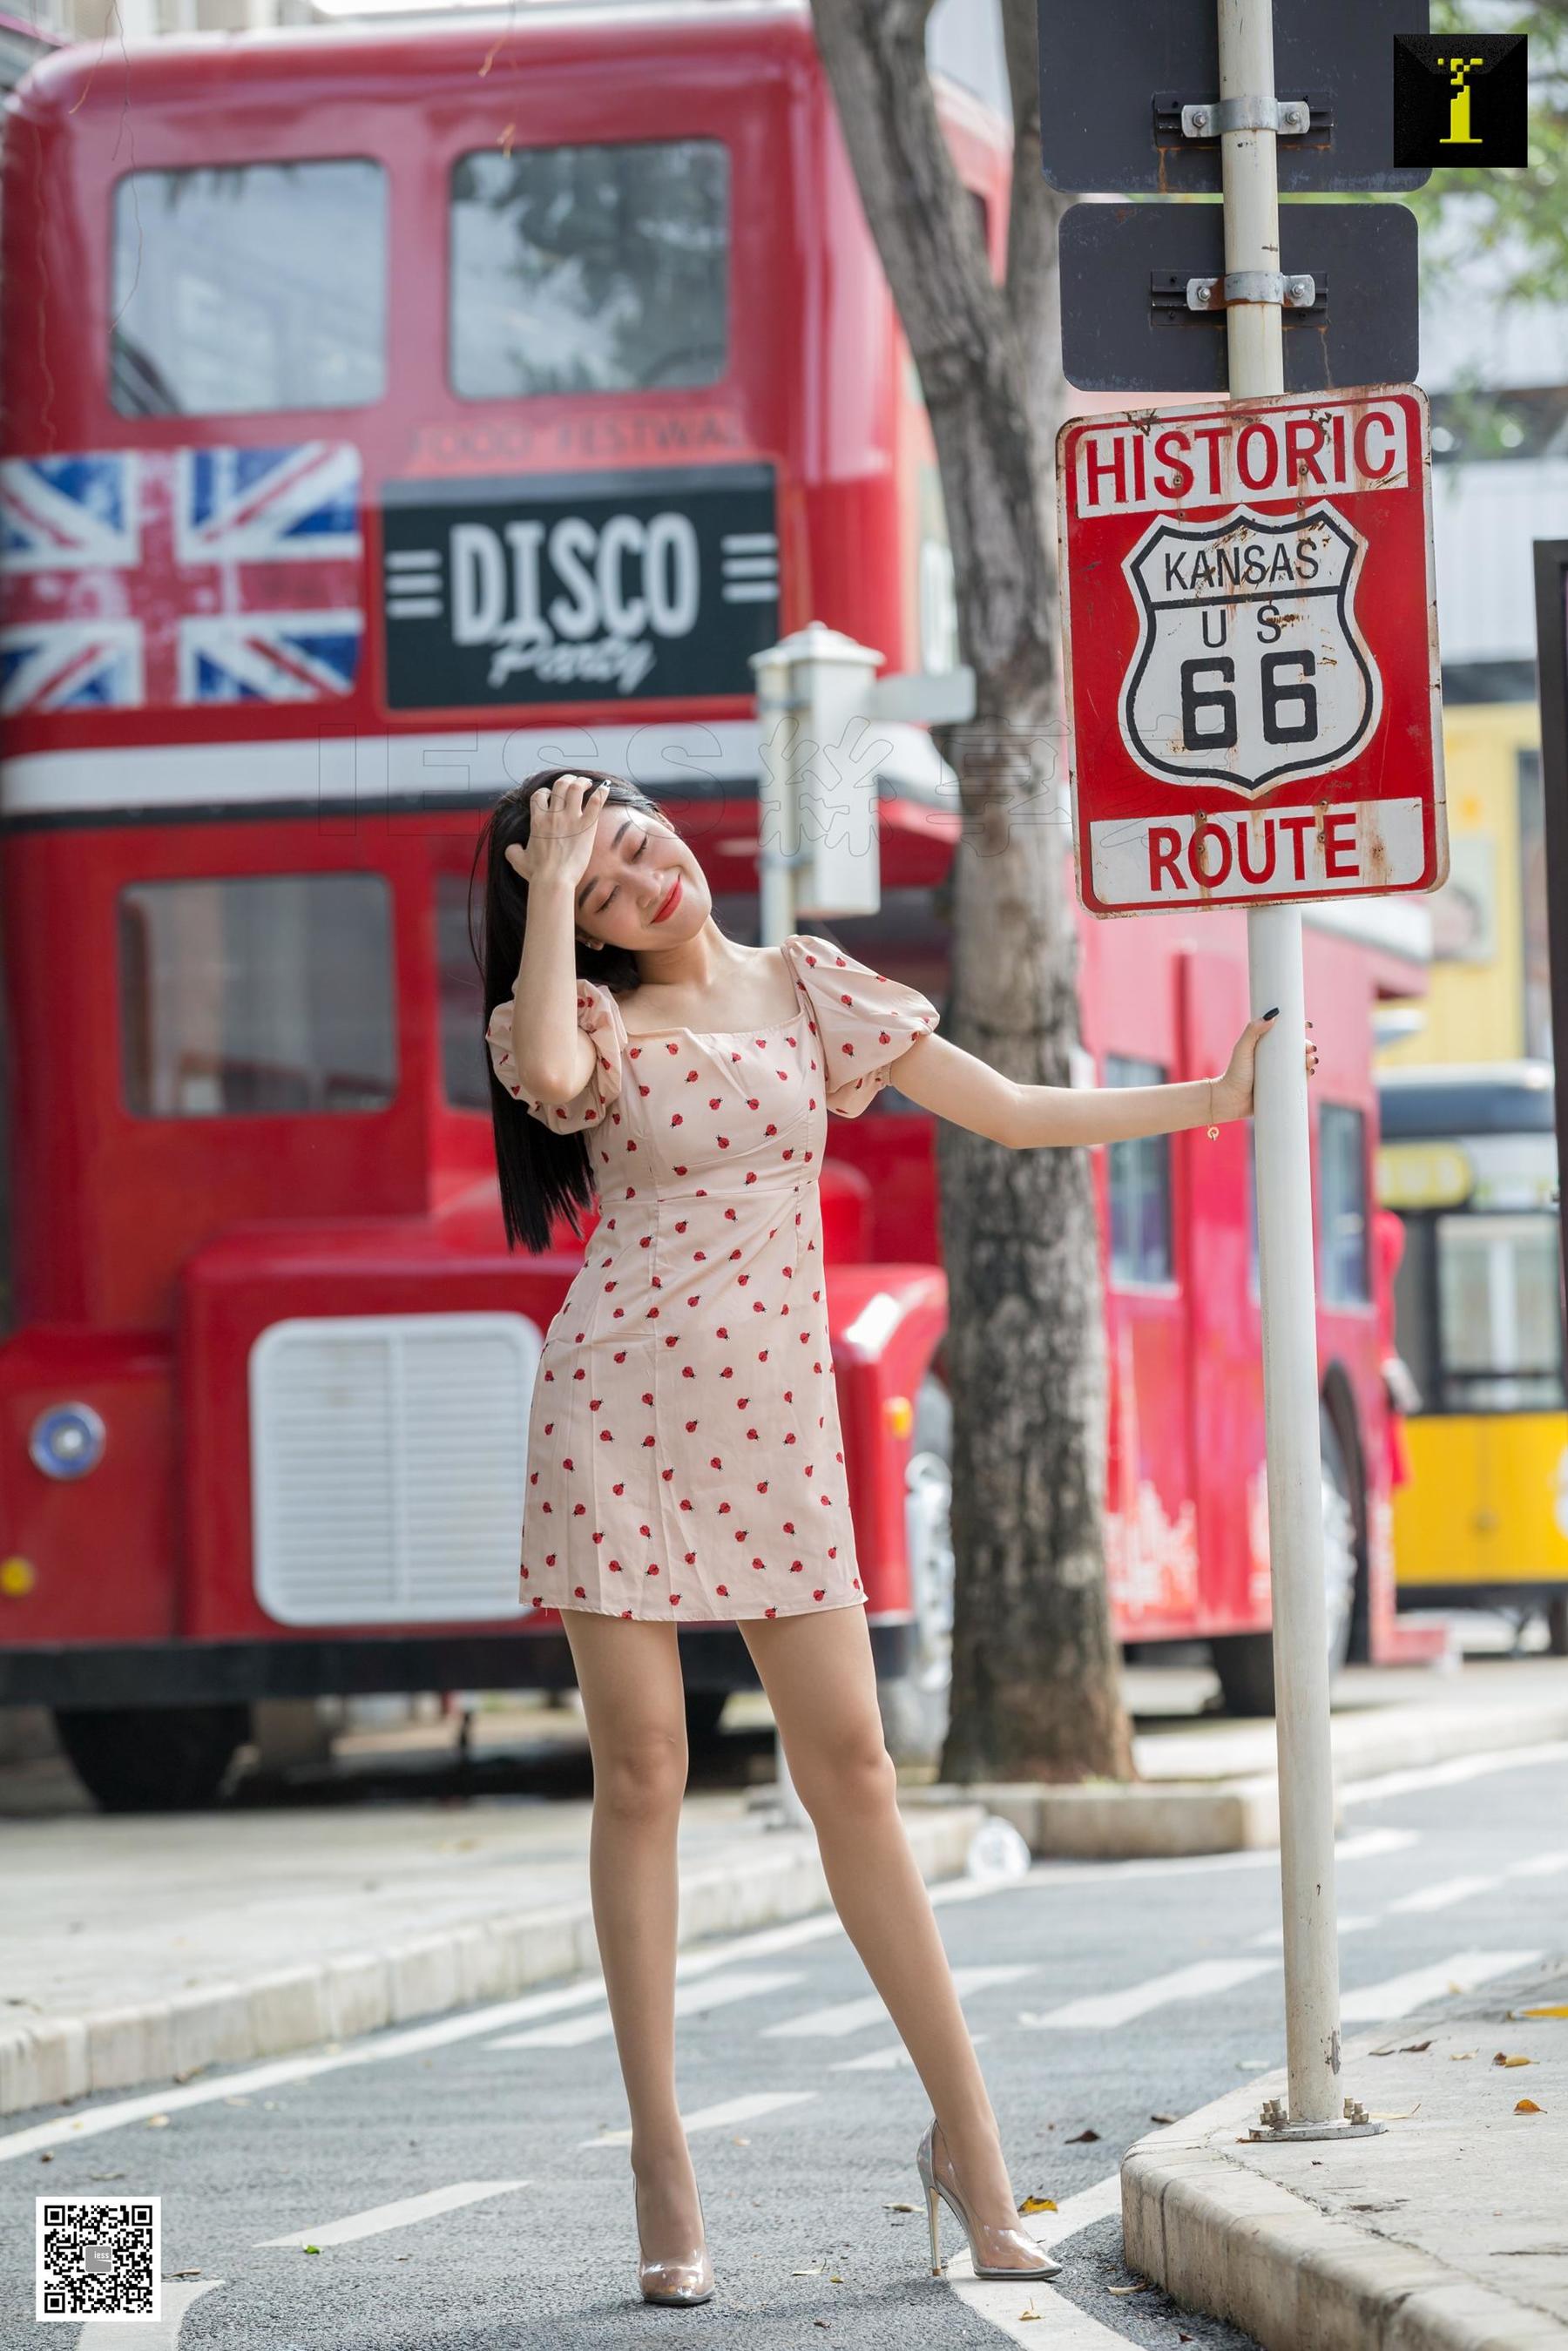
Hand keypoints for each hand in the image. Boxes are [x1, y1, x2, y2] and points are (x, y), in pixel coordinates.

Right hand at [503, 774, 609, 893]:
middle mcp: (553, 815)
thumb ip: (512, 850)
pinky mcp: (586, 827)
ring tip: (588, 782)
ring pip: (576, 788)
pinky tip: (605, 788)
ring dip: (582, 782)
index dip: (545, 792)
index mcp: (537, 820)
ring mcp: (571, 819)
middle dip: (566, 780)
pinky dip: (602, 793)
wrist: (553, 880)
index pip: (539, 795)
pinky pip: (596, 803)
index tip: (551, 796)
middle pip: (559, 785)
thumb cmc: (537, 873)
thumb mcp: (518, 860)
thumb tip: (512, 847)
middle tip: (573, 782)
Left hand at [1210, 1009, 1318, 1122]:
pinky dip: (1307, 1075)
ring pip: (1300, 1064)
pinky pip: (1298, 1081)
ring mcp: (1278, 1074)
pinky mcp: (1282, 1088)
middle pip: (1296, 1049)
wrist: (1231, 1100)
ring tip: (1311, 1060)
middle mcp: (1273, 1059)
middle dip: (1307, 1046)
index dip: (1298, 1028)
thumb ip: (1252, 1031)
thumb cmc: (1234, 1073)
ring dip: (1310, 1059)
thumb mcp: (1242, 1049)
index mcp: (1265, 1046)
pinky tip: (1310, 1072)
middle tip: (1309, 1047)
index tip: (1307, 1025)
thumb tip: (1272, 1016)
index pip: (1285, 1034)